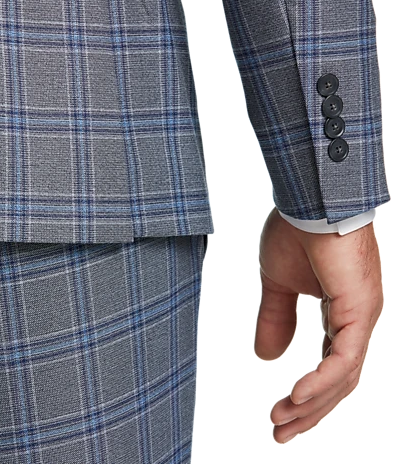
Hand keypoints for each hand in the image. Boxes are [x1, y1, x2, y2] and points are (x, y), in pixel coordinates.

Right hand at [254, 208, 383, 443]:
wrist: (309, 199)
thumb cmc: (297, 230)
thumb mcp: (277, 283)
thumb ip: (276, 318)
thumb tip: (267, 357)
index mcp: (342, 311)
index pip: (332, 365)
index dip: (308, 393)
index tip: (281, 411)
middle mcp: (357, 318)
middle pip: (339, 380)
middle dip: (310, 409)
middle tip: (282, 431)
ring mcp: (362, 315)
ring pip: (343, 375)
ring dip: (311, 402)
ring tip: (282, 421)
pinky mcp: (358, 309)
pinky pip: (343, 358)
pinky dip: (321, 382)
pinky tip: (298, 398)